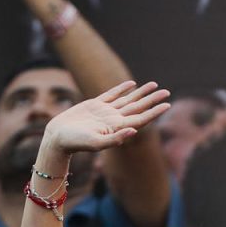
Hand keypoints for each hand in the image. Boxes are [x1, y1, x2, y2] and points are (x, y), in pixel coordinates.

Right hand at [41, 81, 170, 156]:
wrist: (58, 138)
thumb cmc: (76, 143)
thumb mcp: (96, 143)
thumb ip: (115, 138)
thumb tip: (134, 130)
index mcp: (117, 127)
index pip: (141, 119)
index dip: (154, 112)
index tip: (167, 105)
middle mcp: (114, 119)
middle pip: (138, 107)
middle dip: (152, 100)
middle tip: (167, 92)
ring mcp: (105, 112)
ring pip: (128, 100)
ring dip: (141, 93)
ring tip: (155, 85)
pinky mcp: (94, 105)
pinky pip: (112, 94)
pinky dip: (122, 89)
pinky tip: (131, 84)